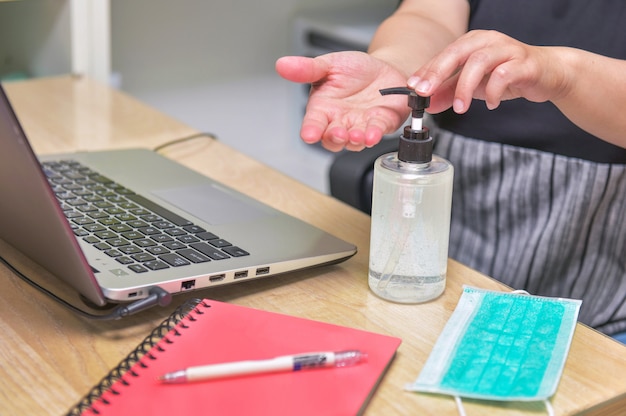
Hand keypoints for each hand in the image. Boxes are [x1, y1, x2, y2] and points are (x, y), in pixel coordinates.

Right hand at [276, 52, 409, 151]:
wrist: (383, 68)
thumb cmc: (354, 70)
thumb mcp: (329, 64)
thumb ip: (307, 69)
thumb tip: (281, 64)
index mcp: (324, 109)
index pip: (313, 123)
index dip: (310, 131)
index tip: (308, 135)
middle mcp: (340, 121)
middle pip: (332, 139)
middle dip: (334, 138)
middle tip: (337, 133)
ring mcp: (360, 125)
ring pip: (354, 141)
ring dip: (354, 141)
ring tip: (356, 135)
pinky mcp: (381, 124)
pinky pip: (376, 132)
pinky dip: (374, 135)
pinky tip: (372, 135)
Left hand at [407, 30, 566, 113]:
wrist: (548, 73)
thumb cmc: (508, 75)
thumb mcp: (473, 85)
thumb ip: (449, 92)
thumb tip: (427, 104)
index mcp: (472, 43)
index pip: (444, 55)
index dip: (427, 71)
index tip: (412, 88)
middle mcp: (488, 41)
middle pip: (458, 52)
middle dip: (438, 73)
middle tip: (426, 93)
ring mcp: (508, 50)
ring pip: (480, 61)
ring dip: (465, 87)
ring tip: (461, 108)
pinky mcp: (526, 63)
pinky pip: (505, 74)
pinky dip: (493, 91)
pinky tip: (490, 104)